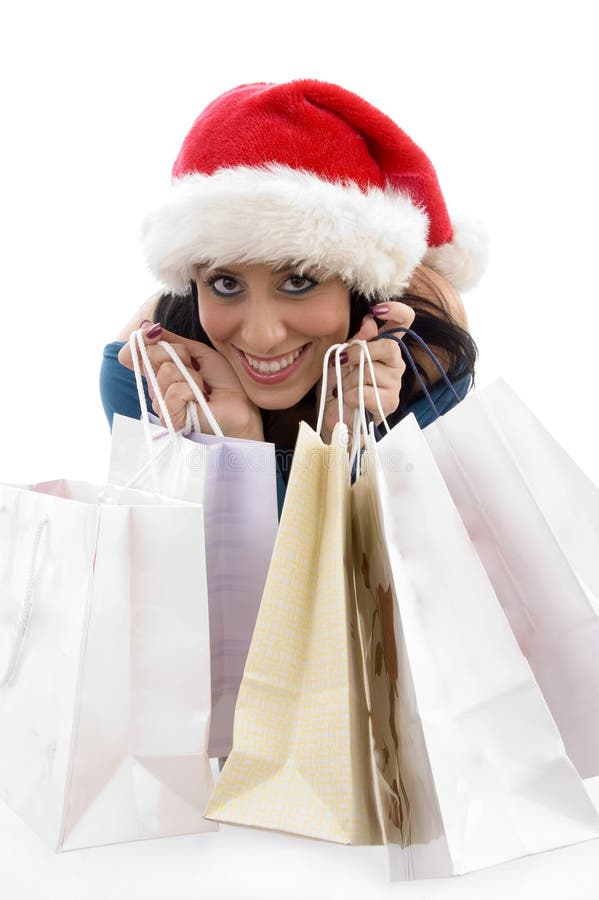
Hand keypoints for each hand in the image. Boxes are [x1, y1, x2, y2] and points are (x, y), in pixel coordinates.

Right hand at [118, 324, 264, 440]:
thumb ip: (172, 341)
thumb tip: (146, 327)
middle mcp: (156, 389)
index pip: (137, 352)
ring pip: (165, 371)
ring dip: (192, 376)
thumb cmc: (223, 384)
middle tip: (197, 370)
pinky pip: (174, 390)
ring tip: (203, 389)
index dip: (144, 339)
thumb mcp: (198, 353)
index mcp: (160, 373)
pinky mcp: (170, 419)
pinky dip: (192, 390)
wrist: (242, 409)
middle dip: (181, 355)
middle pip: (151, 356)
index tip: (152, 333)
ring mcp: (161, 405)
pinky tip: (201, 400)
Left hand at [319, 301, 414, 442]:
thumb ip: (356, 341)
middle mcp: (395, 363)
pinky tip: (348, 400)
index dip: (397, 311)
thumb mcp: (342, 358)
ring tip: (342, 389)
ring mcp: (395, 383)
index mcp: (385, 348)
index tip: (377, 309)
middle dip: (359, 352)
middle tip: (341, 362)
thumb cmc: (339, 386)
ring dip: (348, 380)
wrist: (335, 418)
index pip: (405, 322)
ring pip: (371, 371)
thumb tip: (370, 321)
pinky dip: (350, 395)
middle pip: (389, 346)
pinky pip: (365, 391)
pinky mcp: (390, 402)